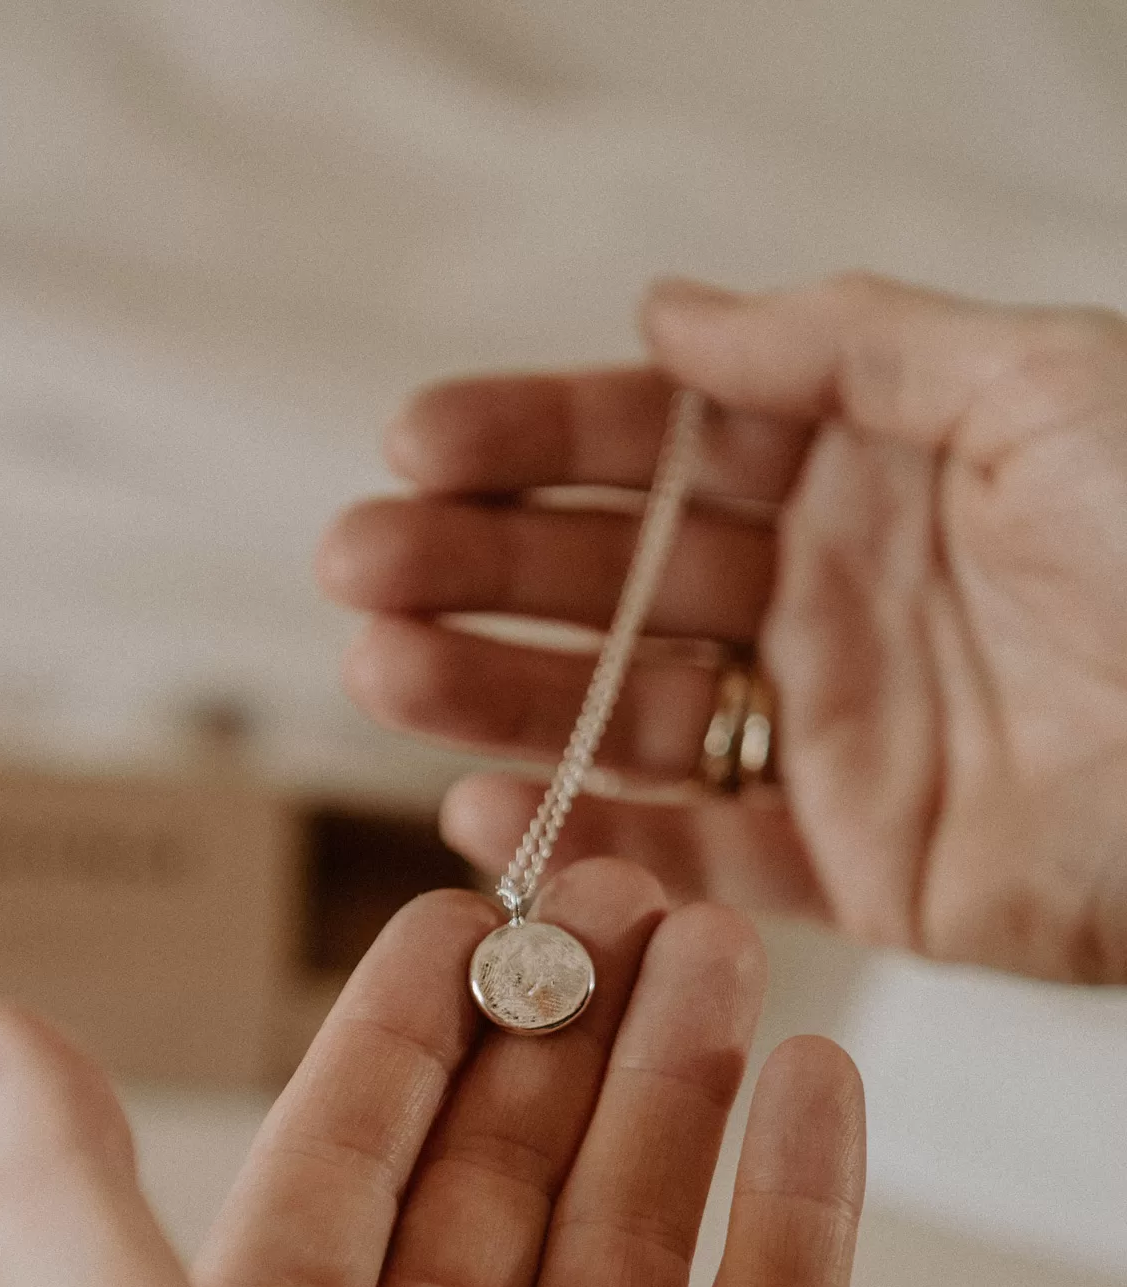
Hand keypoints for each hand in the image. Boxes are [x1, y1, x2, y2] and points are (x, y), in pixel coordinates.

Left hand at [0, 860, 890, 1286]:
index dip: (406, 1021)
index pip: (347, 1150)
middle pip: (505, 1169)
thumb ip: (63, 1206)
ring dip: (680, 1080)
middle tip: (626, 899)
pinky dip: (798, 1196)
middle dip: (563, 1025)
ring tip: (721, 950)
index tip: (467, 907)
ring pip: (639, 1221)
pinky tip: (811, 1084)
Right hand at [319, 273, 1126, 981]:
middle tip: (361, 566)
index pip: (663, 445)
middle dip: (480, 565)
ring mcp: (834, 734)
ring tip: (383, 671)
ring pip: (631, 713)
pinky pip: (701, 854)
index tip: (416, 443)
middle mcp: (832, 595)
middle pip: (619, 577)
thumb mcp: (1034, 384)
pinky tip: (487, 813)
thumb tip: (670, 313)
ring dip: (501, 694)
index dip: (535, 439)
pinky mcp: (855, 864)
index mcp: (869, 467)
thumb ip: (846, 345)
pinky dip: (592, 841)